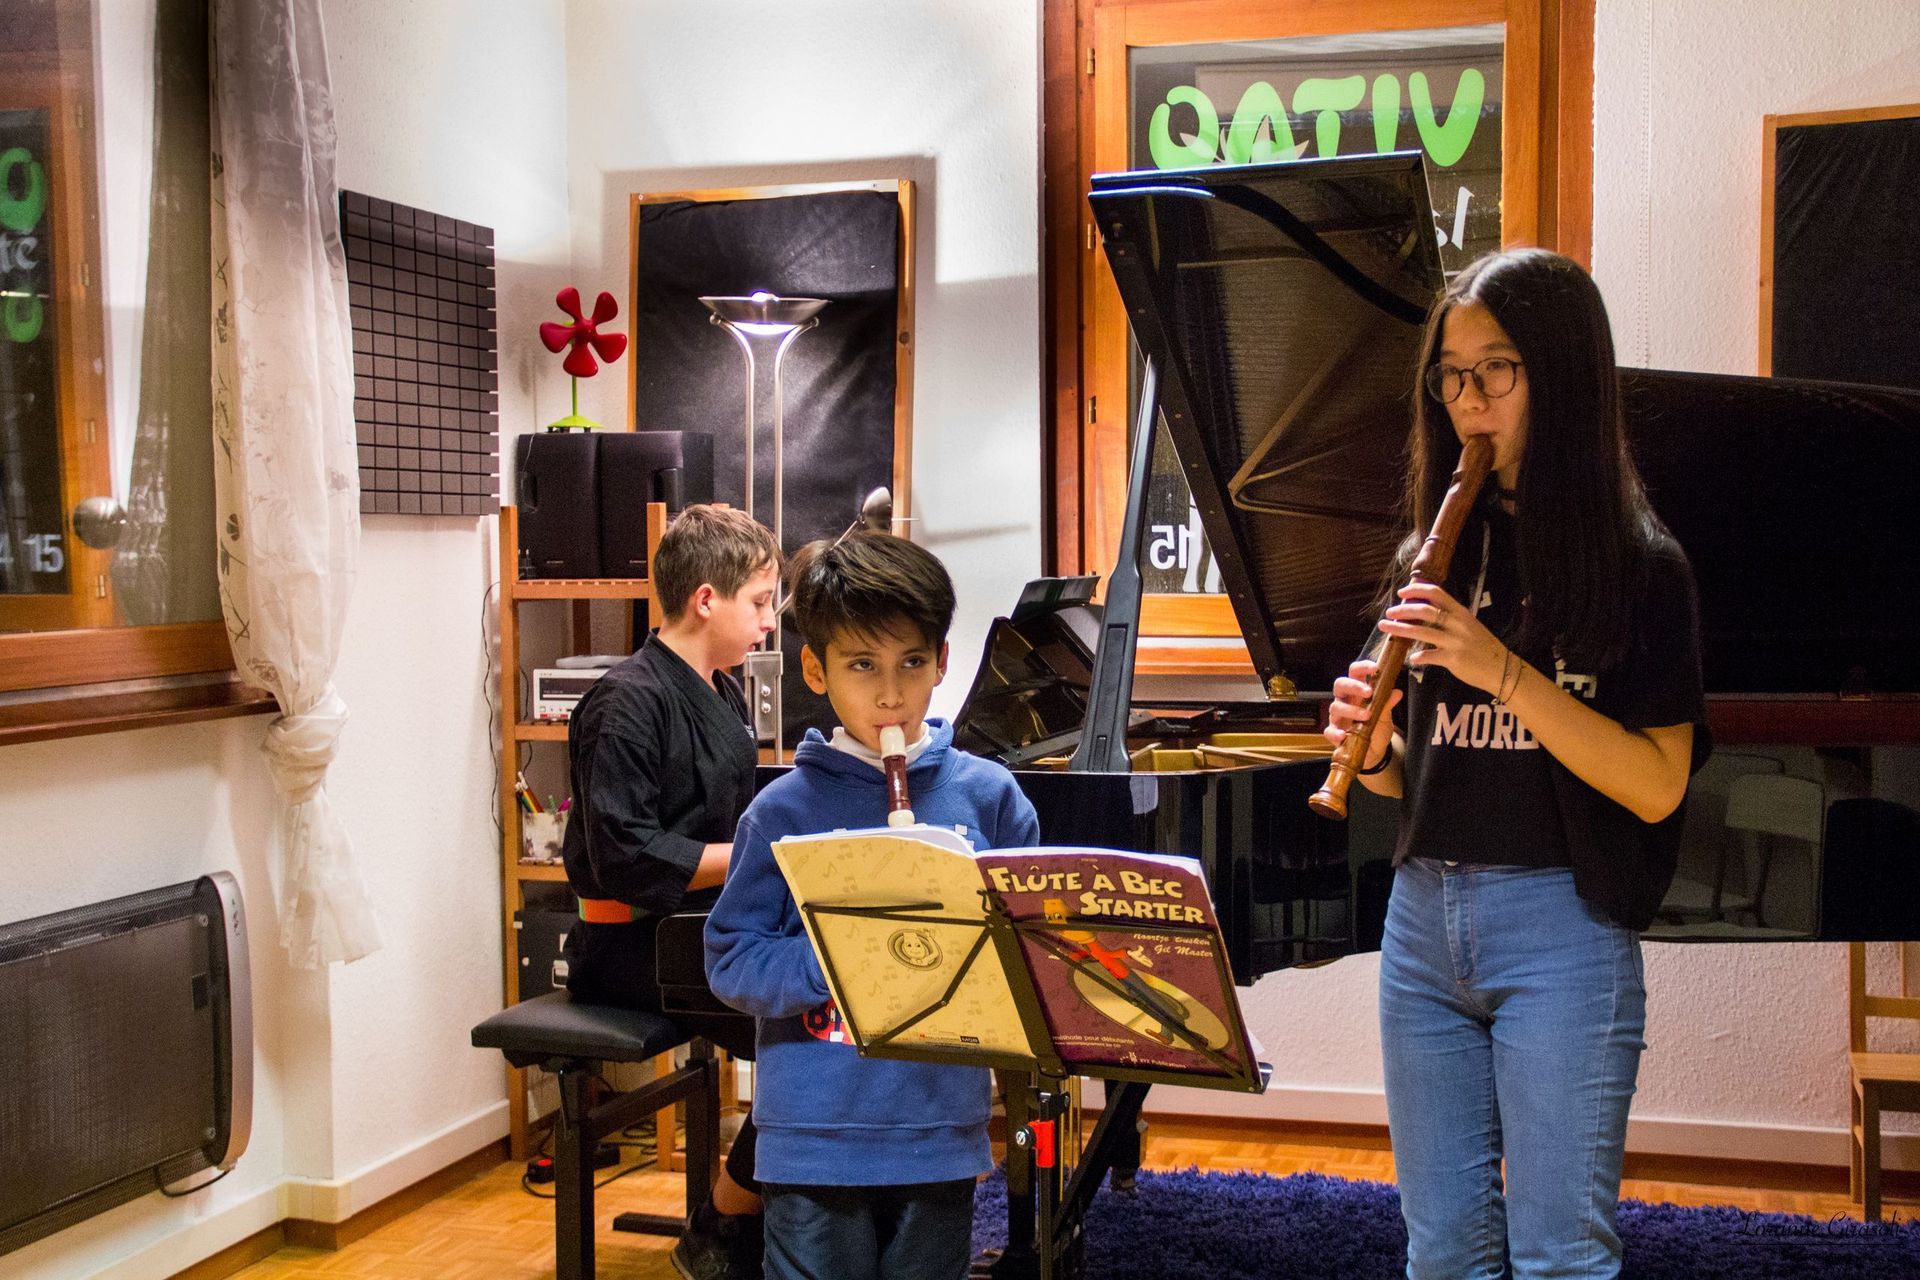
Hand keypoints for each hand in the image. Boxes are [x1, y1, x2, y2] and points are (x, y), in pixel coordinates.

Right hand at [1323, 656, 1399, 769]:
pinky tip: (1343, 735)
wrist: (1374, 752)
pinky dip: (1335, 732)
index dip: (1362, 668)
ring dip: (1351, 710)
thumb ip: (1387, 704)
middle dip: (1353, 686)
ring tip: (1367, 716)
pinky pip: (1329, 730)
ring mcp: (1337, 716)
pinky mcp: (1333, 732)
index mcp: (1357, 691)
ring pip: (1336, 707)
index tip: (1375, 668)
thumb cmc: (1377, 728)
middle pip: (1340, 685)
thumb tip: (1397, 692)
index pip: (1355, 673)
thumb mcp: (1385, 716)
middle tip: (1369, 692)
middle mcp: (1345, 700)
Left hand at [1380, 582, 1508, 695]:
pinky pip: (1429, 656)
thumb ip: (1449, 618)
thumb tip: (1423, 612)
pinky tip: (1411, 658)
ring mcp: (1455, 641)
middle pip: (1425, 611)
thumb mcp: (1468, 625)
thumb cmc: (1481, 646)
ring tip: (1386, 628)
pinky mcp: (1453, 659)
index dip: (1416, 590)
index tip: (1401, 593)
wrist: (1501, 668)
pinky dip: (1417, 657)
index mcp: (1460, 612)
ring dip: (1401, 629)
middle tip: (1388, 613)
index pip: (1436, 593)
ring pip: (1422, 632)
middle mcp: (1458, 623)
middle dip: (1403, 610)